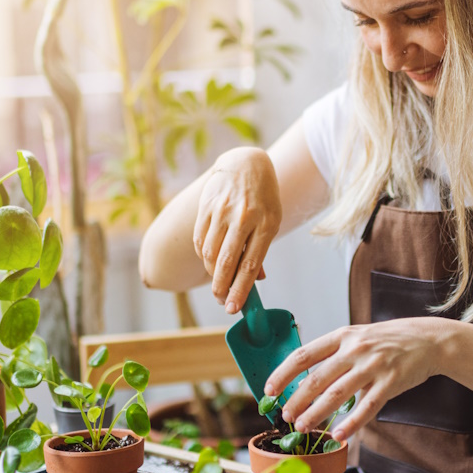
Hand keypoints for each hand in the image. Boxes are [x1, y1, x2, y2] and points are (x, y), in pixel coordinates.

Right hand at [194, 148, 280, 312]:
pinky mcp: (206, 207)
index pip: (251, 264)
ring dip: (212, 274)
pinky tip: (210, 262)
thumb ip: (261, 250)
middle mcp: (243, 217)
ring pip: (210, 253)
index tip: (234, 308)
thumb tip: (256, 280)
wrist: (245, 164)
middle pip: (227, 262)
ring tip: (218, 283)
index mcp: (266, 223)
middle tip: (222, 302)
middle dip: (222, 288)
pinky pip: (200, 240)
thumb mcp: (272, 221)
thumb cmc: (263, 199)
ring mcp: (222, 211)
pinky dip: (204, 256)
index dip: (241, 289)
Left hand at [264, 318, 454, 441]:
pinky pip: (367, 407)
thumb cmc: (388, 341)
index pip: (303, 355)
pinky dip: (351, 424)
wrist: (428, 339)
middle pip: (317, 378)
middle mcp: (355, 349)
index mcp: (342, 336)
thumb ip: (334, 355)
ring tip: (304, 427)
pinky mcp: (391, 382)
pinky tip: (339, 435)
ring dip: (317, 413)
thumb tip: (304, 380)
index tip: (269, 390)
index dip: (283, 373)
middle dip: (297, 399)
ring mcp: (373, 365)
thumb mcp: (357, 337)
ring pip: (337, 394)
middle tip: (286, 416)